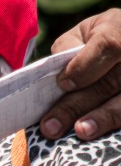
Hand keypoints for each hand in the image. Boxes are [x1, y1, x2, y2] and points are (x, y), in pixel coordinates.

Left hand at [40, 8, 120, 139]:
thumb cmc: (97, 40)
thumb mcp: (83, 35)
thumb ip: (67, 49)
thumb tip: (58, 77)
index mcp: (119, 29)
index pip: (108, 46)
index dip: (84, 67)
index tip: (63, 84)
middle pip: (110, 82)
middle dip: (77, 105)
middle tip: (51, 127)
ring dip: (102, 118)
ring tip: (79, 133)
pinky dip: (114, 126)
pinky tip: (100, 136)